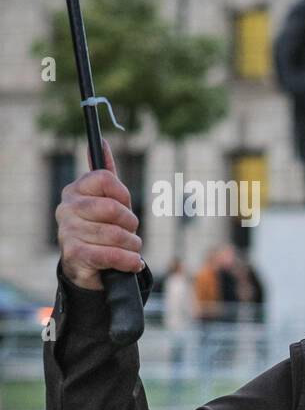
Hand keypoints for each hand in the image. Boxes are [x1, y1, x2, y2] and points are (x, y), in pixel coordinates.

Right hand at [54, 139, 142, 290]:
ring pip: (116, 234)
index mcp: (75, 190)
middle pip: (113, 208)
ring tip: (130, 248)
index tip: (125, 206)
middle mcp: (66, 208)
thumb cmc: (102, 228)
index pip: (105, 178)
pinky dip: (130, 260)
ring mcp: (67, 231)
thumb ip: (107, 175)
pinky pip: (112, 255)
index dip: (123, 194)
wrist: (87, 267)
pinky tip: (133, 262)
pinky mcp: (75, 254)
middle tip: (129, 231)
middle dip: (131, 223)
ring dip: (133, 245)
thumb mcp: (107, 201)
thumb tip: (102, 142)